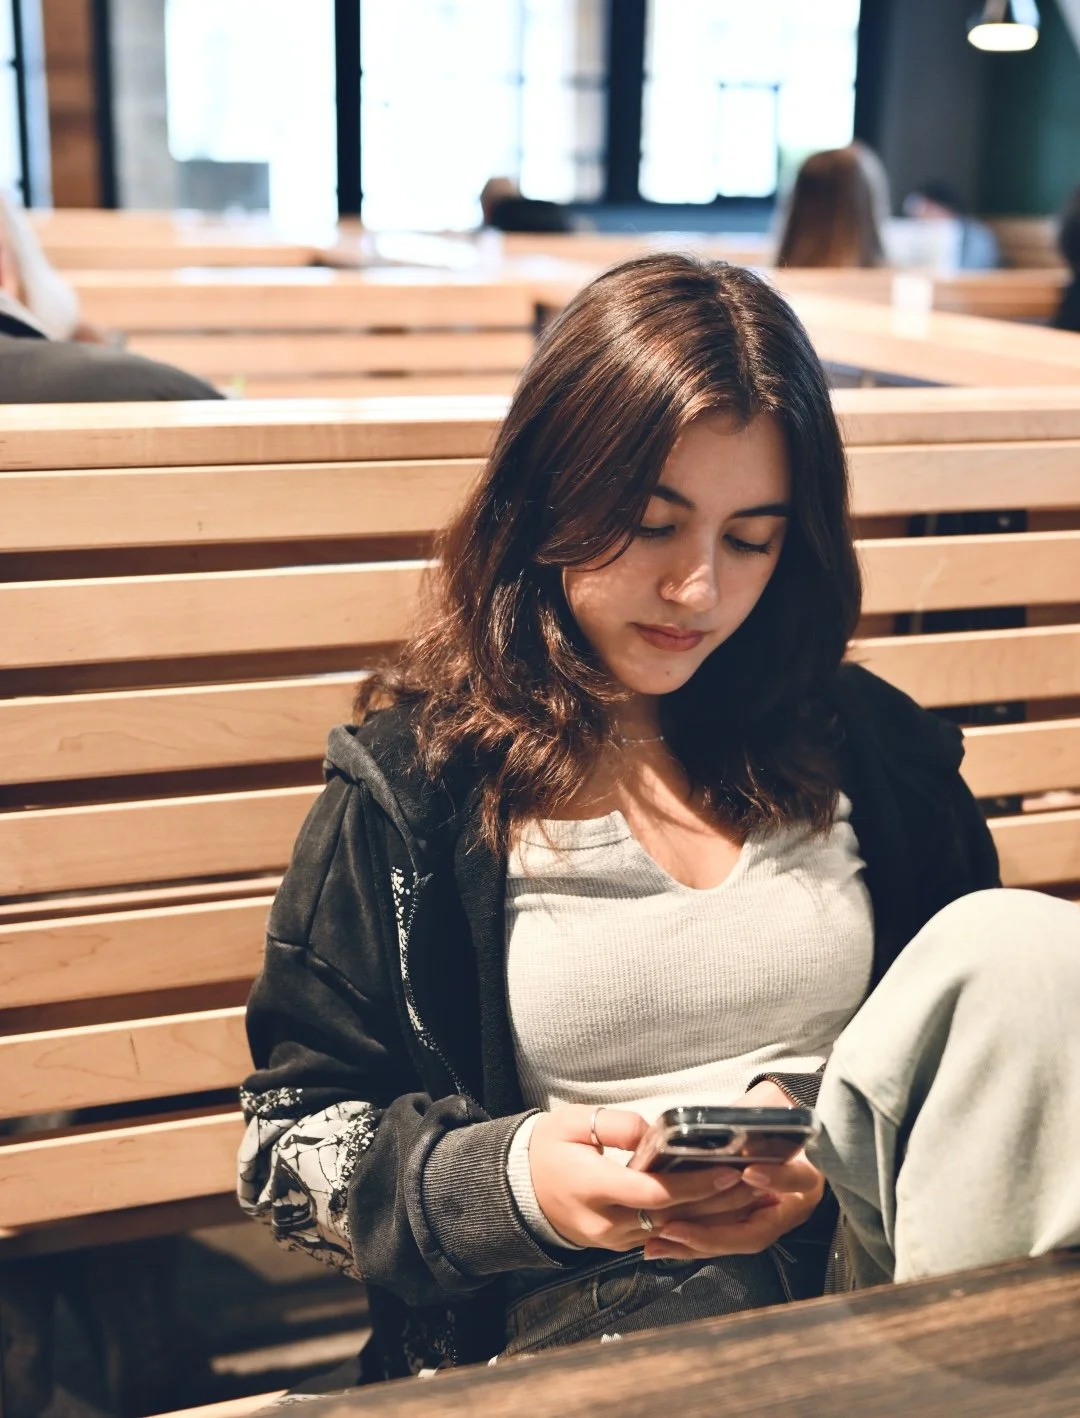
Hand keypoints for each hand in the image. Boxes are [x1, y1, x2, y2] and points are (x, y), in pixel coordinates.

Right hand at [528, 1105, 751, 1251]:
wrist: (519, 1188)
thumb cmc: (547, 1149)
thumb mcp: (573, 1122)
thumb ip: (616, 1125)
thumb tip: (654, 1133)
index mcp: (591, 1187)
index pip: (652, 1193)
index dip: (692, 1185)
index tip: (725, 1170)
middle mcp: (605, 1222)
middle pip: (670, 1217)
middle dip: (715, 1201)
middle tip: (753, 1179)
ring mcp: (612, 1239)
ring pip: (670, 1231)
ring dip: (710, 1215)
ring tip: (747, 1191)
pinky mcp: (619, 1244)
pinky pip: (660, 1234)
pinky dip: (691, 1221)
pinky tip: (718, 1206)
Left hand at [641, 1082, 825, 1261]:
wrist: (779, 1116)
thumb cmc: (773, 1110)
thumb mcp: (769, 1107)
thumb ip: (756, 1118)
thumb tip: (733, 1122)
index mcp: (805, 1174)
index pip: (797, 1181)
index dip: (776, 1179)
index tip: (749, 1172)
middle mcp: (789, 1205)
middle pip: (755, 1231)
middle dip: (712, 1233)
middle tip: (675, 1228)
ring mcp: (767, 1218)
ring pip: (732, 1241)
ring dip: (693, 1244)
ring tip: (657, 1241)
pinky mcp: (745, 1222)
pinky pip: (720, 1239)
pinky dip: (690, 1242)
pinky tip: (660, 1243)